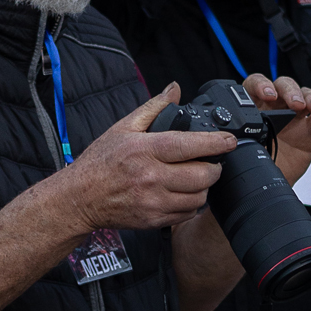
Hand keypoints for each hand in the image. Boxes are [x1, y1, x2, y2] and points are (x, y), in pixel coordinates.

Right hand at [65, 85, 235, 233]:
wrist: (80, 198)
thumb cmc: (101, 161)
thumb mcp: (124, 127)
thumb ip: (154, 108)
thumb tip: (175, 89)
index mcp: (145, 150)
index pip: (189, 145)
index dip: (215, 143)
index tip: (229, 140)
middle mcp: (151, 177)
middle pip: (202, 176)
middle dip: (214, 168)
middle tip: (212, 161)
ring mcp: (154, 202)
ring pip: (198, 197)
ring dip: (203, 187)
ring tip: (196, 178)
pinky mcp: (154, 220)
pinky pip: (186, 214)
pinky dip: (192, 204)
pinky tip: (183, 194)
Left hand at [242, 72, 310, 186]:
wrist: (270, 186)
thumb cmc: (256, 165)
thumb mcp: (243, 152)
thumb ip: (239, 141)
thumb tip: (230, 140)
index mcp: (255, 107)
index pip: (256, 84)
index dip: (261, 84)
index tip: (267, 94)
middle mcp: (275, 108)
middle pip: (284, 86)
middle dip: (291, 91)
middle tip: (294, 103)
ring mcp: (295, 117)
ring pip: (305, 96)